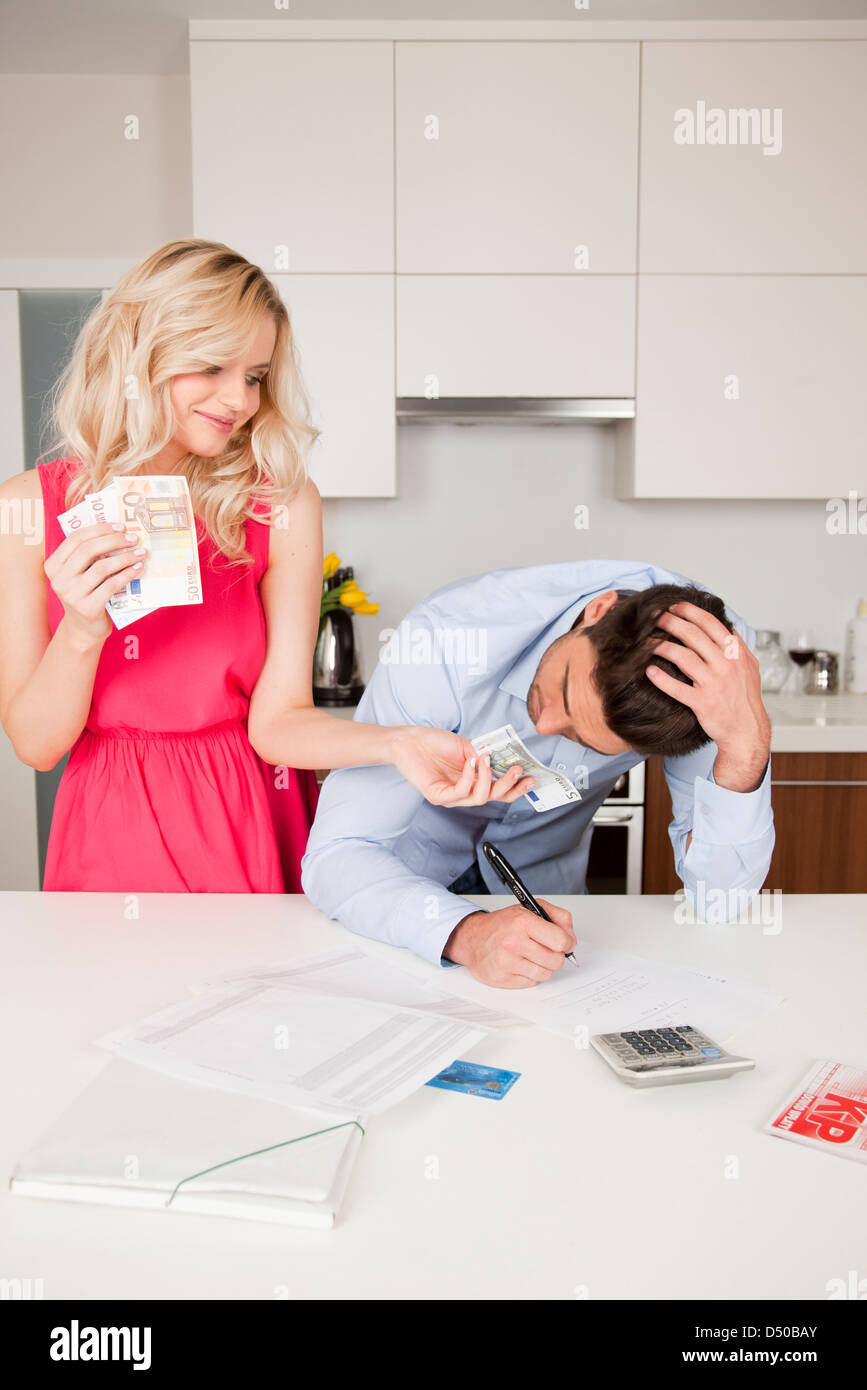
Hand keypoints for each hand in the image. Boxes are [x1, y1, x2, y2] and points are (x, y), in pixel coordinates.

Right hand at [44, 522, 143, 646]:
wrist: (83, 629)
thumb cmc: (85, 595)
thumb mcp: (79, 574)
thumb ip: (88, 556)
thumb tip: (118, 531)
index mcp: (54, 565)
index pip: (75, 538)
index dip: (99, 529)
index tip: (120, 526)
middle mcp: (59, 579)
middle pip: (88, 550)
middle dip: (114, 540)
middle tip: (134, 538)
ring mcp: (72, 595)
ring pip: (102, 567)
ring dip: (125, 557)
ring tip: (141, 553)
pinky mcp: (88, 608)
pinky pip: (111, 585)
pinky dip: (127, 574)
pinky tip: (138, 568)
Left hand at [390, 725, 535, 807]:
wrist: (409, 740)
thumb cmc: (435, 743)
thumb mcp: (467, 746)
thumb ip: (485, 754)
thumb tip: (505, 758)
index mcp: (473, 781)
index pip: (499, 791)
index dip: (516, 788)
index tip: (530, 778)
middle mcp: (464, 792)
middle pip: (493, 798)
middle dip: (509, 786)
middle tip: (516, 771)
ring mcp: (451, 797)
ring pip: (479, 798)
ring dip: (487, 778)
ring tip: (486, 759)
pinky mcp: (438, 796)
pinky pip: (460, 792)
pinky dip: (469, 777)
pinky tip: (471, 762)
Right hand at [443, 899, 576, 987]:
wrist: (472, 938)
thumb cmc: (503, 924)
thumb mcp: (530, 909)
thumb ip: (557, 917)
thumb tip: (571, 938)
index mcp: (522, 921)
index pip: (561, 941)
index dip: (567, 943)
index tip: (565, 943)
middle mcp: (513, 942)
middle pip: (556, 961)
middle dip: (555, 956)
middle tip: (546, 950)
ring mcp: (506, 962)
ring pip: (545, 974)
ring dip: (543, 967)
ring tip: (532, 957)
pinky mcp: (501, 979)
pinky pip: (531, 983)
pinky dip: (529, 975)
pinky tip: (520, 965)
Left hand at [645, 601, 770, 789]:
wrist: (747, 729)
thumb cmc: (746, 698)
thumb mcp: (750, 667)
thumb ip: (739, 646)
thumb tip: (728, 628)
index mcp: (735, 652)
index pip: (710, 623)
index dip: (689, 611)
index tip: (673, 606)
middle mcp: (725, 664)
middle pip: (693, 635)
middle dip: (671, 622)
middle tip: (655, 618)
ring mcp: (713, 683)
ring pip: (683, 657)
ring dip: (662, 646)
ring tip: (648, 641)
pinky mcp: (702, 702)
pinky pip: (678, 688)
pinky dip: (662, 679)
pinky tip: (650, 671)